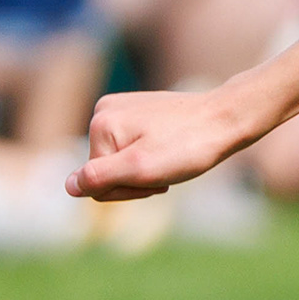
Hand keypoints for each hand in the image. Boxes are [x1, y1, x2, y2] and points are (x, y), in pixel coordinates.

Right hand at [69, 88, 253, 201]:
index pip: (96, 182)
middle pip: (106, 170)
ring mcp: (122, 108)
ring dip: (146, 170)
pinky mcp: (140, 110)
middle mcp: (104, 110)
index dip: (129, 191)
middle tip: (168, 170)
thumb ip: (100, 178)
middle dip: (136, 180)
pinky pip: (134, 147)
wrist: (229, 118)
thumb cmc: (189, 147)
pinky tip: (173, 150)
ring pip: (121, 161)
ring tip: (174, 160)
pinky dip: (153, 157)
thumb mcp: (141, 169)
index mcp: (99, 124)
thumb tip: (68, 187)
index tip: (159, 181)